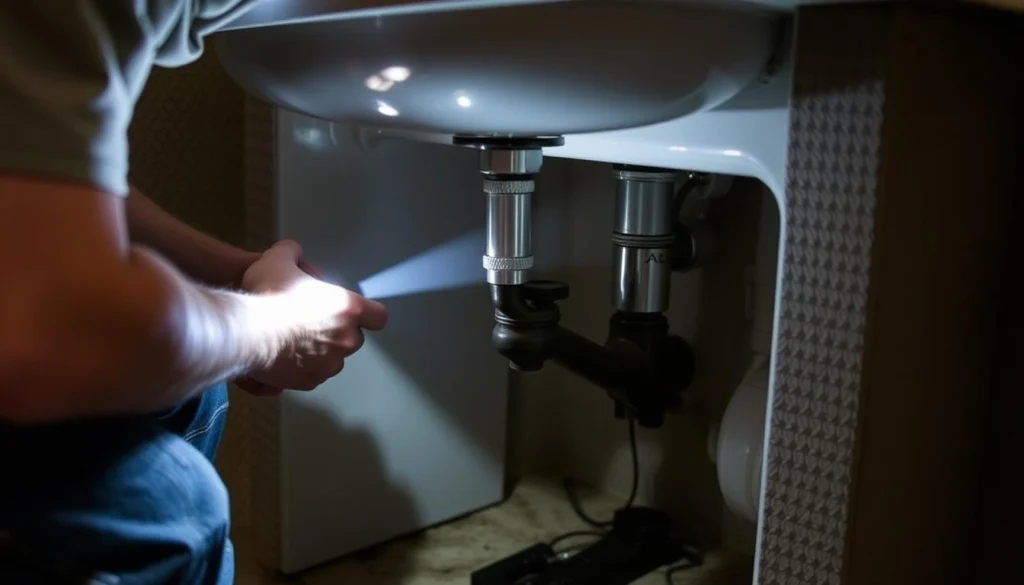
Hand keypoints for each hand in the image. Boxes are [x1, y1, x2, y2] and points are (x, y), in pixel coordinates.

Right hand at [239, 239, 386, 391]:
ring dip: (323, 352)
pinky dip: (305, 369)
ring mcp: (330, 364)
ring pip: (335, 359)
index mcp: (347, 309)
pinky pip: (314, 375)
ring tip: (296, 341)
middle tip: (315, 324)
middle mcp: (346, 339)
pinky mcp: (311, 382)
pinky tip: (285, 357)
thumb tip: (293, 251)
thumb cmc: (266, 294)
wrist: (243, 332)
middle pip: (355, 338)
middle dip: (340, 333)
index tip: (354, 314)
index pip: (378, 316)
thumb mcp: (277, 260)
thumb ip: (291, 253)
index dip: (368, 315)